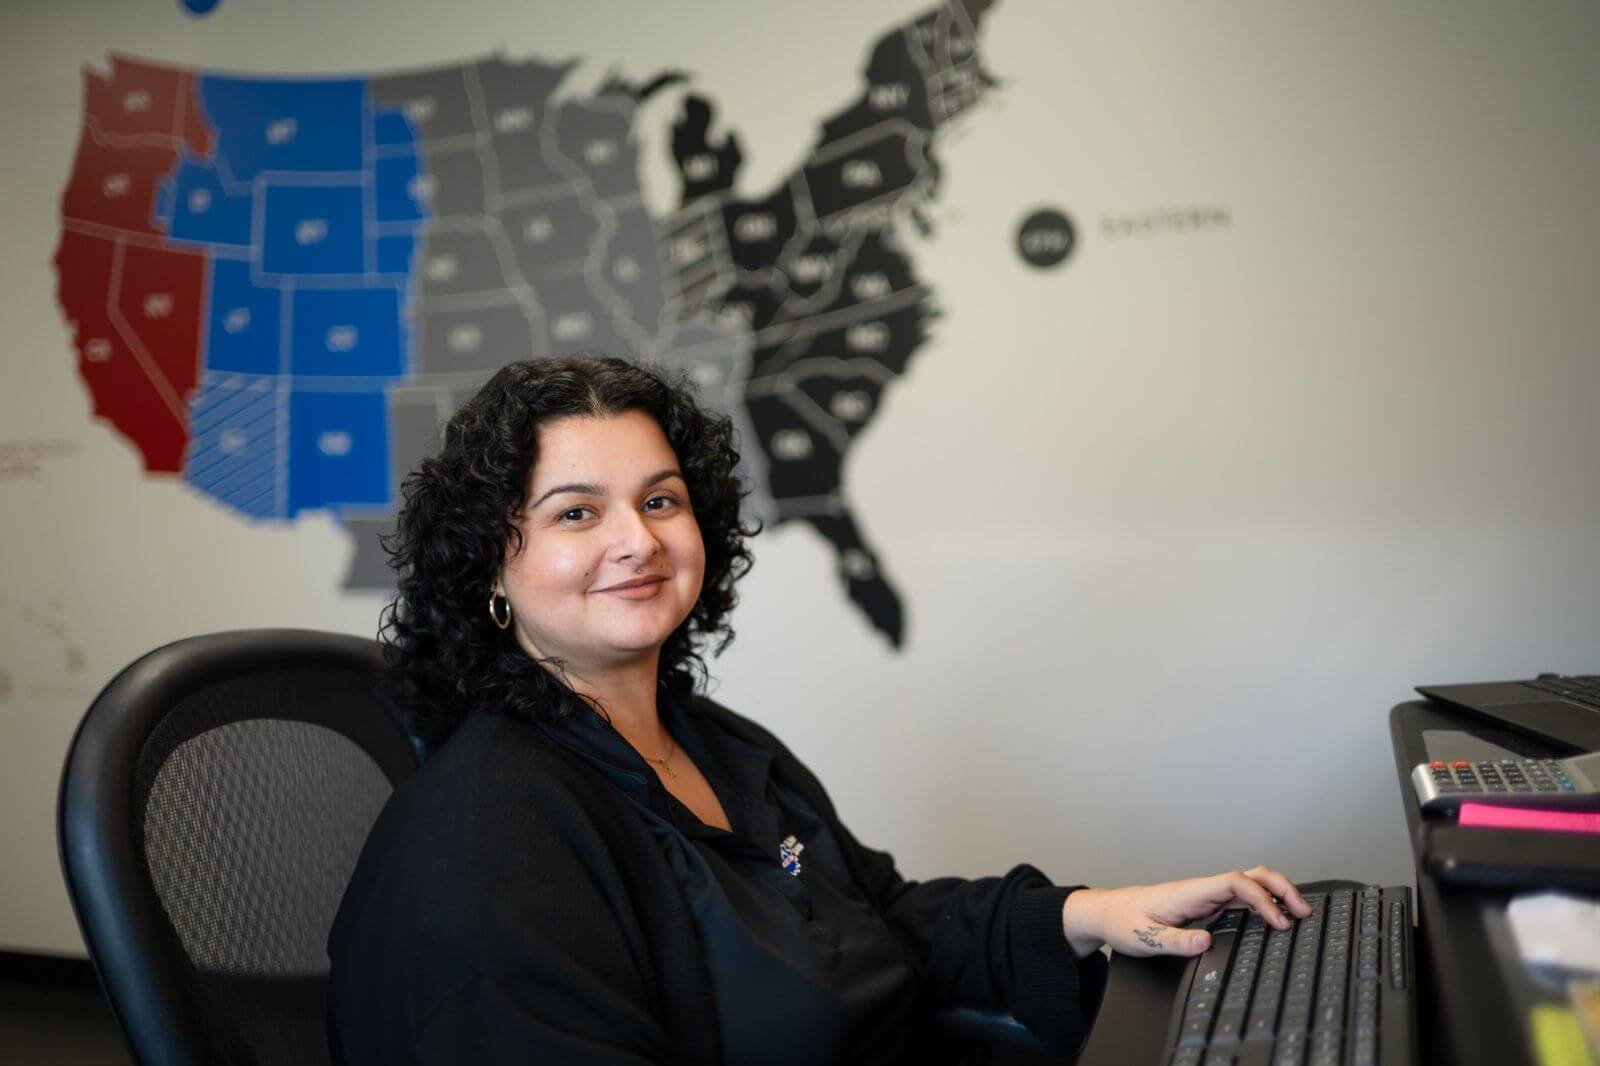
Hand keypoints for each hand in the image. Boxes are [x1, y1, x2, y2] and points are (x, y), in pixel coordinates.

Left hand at [1060, 867, 1310, 957]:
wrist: (1107, 912)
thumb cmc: (1123, 922)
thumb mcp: (1144, 938)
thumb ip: (1175, 941)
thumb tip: (1206, 942)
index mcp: (1190, 892)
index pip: (1235, 882)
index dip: (1261, 899)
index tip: (1278, 923)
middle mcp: (1202, 889)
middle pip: (1250, 875)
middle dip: (1281, 888)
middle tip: (1303, 912)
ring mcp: (1206, 894)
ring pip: (1249, 883)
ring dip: (1276, 893)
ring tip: (1298, 914)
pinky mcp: (1206, 903)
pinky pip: (1241, 896)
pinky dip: (1263, 902)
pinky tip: (1274, 917)